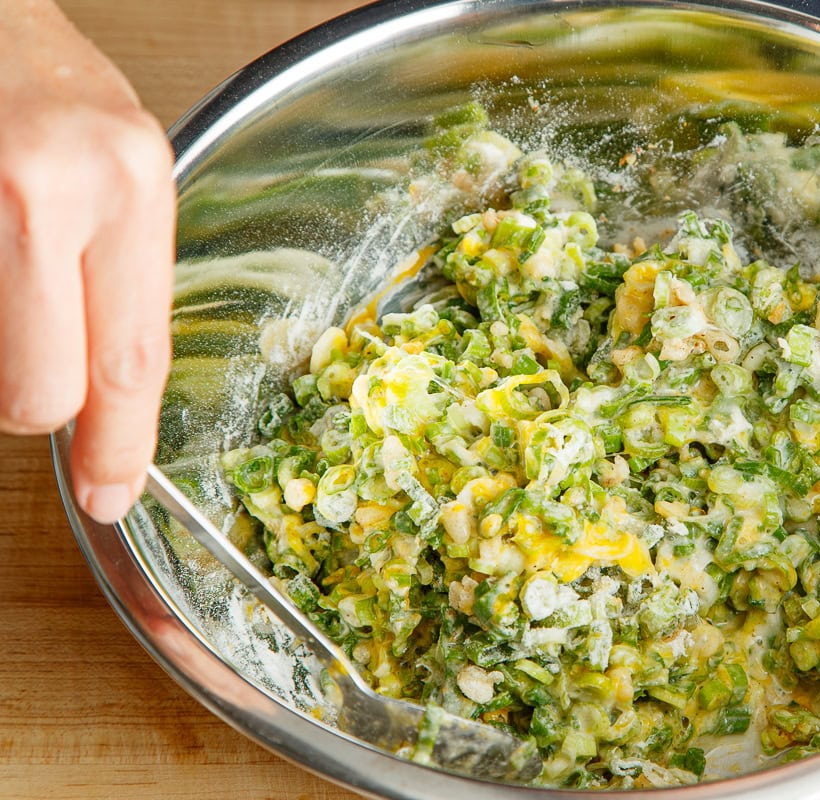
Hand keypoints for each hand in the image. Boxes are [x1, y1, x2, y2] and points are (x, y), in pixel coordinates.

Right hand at [0, 1, 174, 522]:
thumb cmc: (36, 74)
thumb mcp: (119, 161)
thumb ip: (118, 270)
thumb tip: (104, 393)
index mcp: (128, 181)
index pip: (134, 358)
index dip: (120, 445)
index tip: (114, 492)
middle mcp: (51, 191)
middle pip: (41, 392)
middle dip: (34, 406)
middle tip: (32, 375)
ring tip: (7, 277)